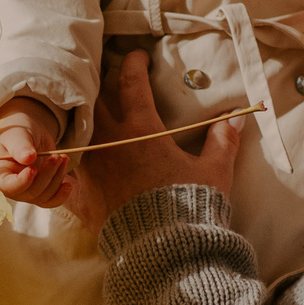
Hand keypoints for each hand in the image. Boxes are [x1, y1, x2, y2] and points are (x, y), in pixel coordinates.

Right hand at [0, 96, 73, 207]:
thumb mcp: (16, 133)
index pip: (7, 186)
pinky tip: (69, 183)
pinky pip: (50, 201)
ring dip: (57, 179)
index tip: (33, 168)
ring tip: (62, 158)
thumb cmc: (16, 131)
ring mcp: (25, 191)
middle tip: (57, 156)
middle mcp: (9, 187)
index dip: (21, 182)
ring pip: (43, 196)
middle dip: (46, 175)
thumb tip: (28, 158)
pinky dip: (61, 194)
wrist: (27, 133)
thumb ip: (20, 145)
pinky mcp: (38, 191)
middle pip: (29, 192)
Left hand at [82, 51, 243, 222]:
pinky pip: (67, 169)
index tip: (136, 56)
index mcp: (141, 130)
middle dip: (102, 83)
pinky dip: (69, 161)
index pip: (131, 83)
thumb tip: (236, 118)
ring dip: (84, 118)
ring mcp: (91, 167)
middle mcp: (110, 141)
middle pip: (97, 98)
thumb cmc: (189, 206)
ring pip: (78, 129)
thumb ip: (223, 141)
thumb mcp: (215, 172)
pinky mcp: (80, 194)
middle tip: (108, 78)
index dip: (133, 64)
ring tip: (89, 114)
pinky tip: (69, 159)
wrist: (163, 249)